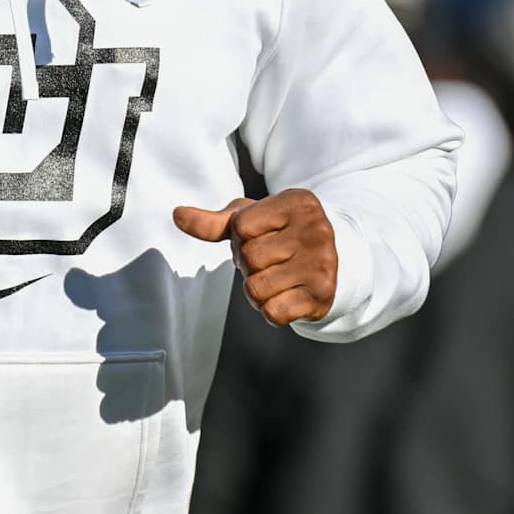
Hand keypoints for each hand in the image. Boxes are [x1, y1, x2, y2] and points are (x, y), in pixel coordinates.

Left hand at [174, 190, 337, 325]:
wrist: (336, 258)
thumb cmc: (282, 234)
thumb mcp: (252, 220)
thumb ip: (214, 221)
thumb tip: (177, 214)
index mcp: (298, 202)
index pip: (241, 226)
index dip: (241, 237)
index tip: (261, 237)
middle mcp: (316, 229)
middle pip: (248, 258)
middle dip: (249, 265)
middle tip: (270, 261)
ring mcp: (322, 263)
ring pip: (256, 288)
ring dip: (257, 290)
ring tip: (276, 277)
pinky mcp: (322, 295)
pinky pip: (272, 312)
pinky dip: (271, 310)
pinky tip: (287, 295)